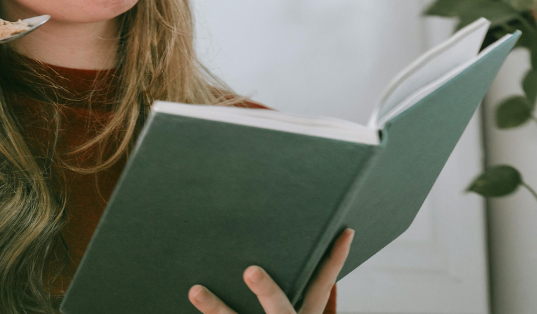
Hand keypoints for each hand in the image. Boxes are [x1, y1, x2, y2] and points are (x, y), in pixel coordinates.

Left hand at [188, 228, 353, 313]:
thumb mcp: (293, 308)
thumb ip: (284, 285)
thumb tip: (264, 240)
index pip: (323, 285)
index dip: (336, 258)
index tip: (345, 231)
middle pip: (280, 310)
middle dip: (267, 292)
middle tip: (250, 270)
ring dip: (217, 307)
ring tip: (196, 290)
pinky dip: (209, 312)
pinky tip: (191, 295)